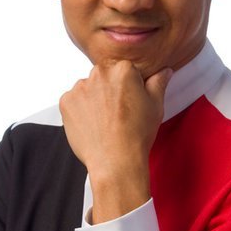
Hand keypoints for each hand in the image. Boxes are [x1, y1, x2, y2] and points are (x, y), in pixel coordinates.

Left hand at [59, 60, 171, 221]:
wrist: (115, 161)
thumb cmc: (136, 135)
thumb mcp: (155, 106)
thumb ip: (158, 83)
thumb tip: (164, 71)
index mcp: (123, 70)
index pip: (124, 70)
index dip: (129, 88)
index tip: (130, 102)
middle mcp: (99, 73)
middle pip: (104, 77)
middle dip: (110, 91)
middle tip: (118, 114)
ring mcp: (80, 87)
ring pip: (88, 89)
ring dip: (94, 100)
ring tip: (104, 121)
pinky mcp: (66, 102)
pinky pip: (74, 101)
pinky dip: (80, 110)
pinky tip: (92, 124)